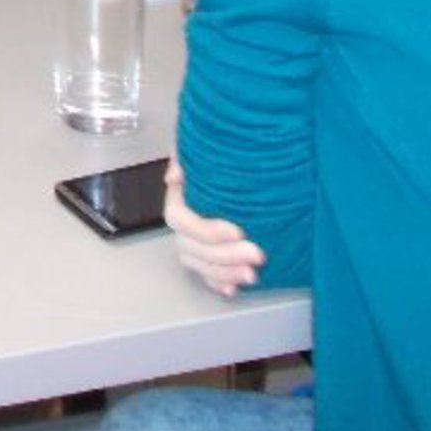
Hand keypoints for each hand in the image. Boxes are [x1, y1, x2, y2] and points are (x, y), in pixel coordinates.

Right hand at [165, 158, 264, 296]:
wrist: (249, 158)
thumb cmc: (228, 150)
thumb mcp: (205, 143)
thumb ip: (185, 153)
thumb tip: (174, 176)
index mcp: (179, 198)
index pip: (182, 220)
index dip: (207, 231)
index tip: (238, 232)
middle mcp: (184, 222)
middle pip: (192, 247)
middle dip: (224, 257)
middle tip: (256, 254)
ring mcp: (195, 241)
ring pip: (199, 264)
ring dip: (224, 273)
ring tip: (252, 274)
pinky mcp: (211, 254)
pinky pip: (207, 274)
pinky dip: (220, 283)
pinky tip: (234, 286)